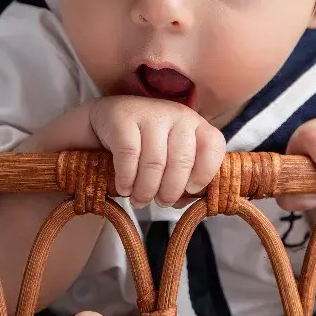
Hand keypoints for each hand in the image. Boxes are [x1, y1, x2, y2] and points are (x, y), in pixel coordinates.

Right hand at [88, 97, 225, 207]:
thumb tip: (184, 201)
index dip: (205, 173)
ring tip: (139, 200)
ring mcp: (150, 113)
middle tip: (160, 202)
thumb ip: (182, 178)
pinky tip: (123, 188)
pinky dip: (127, 179)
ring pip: (155, 162)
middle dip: (171, 190)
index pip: (213, 145)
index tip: (190, 190)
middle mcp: (177, 114)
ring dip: (146, 190)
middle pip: (182, 160)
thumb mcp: (168, 157)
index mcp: (194, 124)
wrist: (103, 123)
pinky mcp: (123, 117)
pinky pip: (129, 155)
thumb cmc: (143, 146)